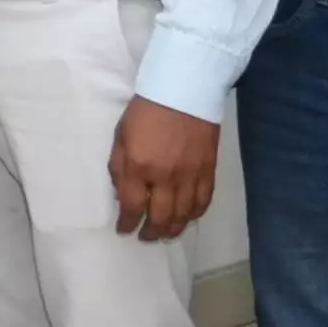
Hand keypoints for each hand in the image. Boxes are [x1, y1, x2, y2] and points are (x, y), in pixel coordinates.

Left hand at [109, 99, 220, 241]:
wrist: (184, 90)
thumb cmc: (146, 110)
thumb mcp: (121, 135)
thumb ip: (119, 166)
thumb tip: (121, 193)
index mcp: (139, 166)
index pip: (132, 206)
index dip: (126, 223)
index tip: (123, 229)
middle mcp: (165, 176)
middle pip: (159, 217)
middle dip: (150, 232)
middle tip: (145, 236)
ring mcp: (189, 176)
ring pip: (183, 215)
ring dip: (172, 229)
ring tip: (164, 233)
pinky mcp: (208, 171)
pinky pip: (203, 202)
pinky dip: (194, 214)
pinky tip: (187, 217)